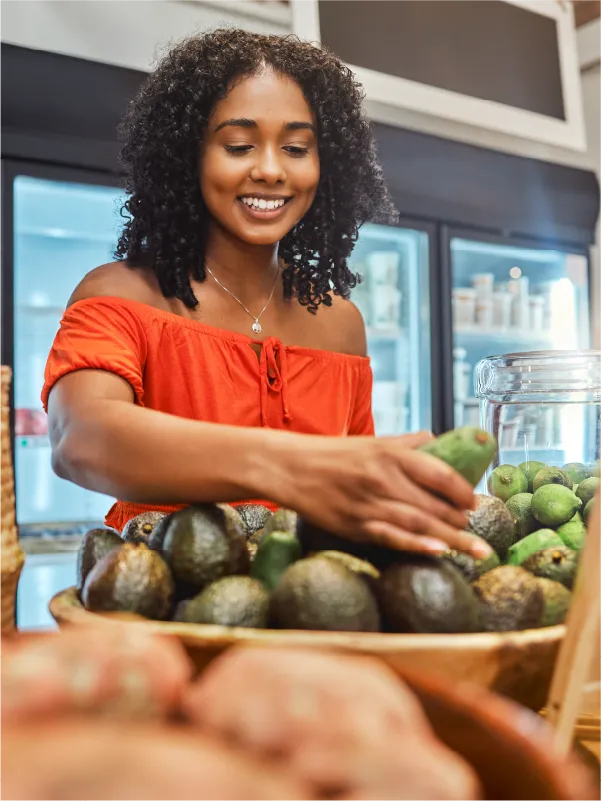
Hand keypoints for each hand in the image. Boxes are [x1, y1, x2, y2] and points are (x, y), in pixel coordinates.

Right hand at [281, 431, 490, 557]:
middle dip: (461, 519)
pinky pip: (391, 537)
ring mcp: (368, 503)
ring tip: (474, 547)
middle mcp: (382, 477)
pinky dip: (417, 545)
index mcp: (390, 454)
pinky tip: (439, 551)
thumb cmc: (334, 454)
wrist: (290, 467)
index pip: (440, 473)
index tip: (474, 501)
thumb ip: (407, 443)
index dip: (464, 490)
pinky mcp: (354, 525)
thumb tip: (438, 441)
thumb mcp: (372, 441)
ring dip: (451, 537)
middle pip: (434, 504)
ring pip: (419, 523)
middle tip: (474, 526)